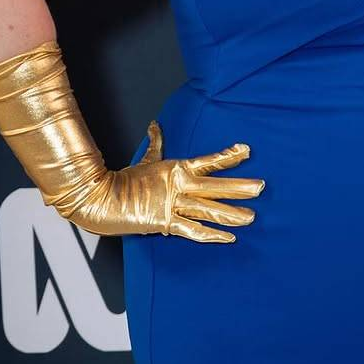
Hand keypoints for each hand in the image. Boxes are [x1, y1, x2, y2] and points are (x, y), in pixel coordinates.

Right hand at [66, 121, 264, 242]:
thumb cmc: (126, 178)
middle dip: (240, 187)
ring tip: (251, 217)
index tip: (247, 150)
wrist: (101, 198)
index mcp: (178, 168)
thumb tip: (155, 124)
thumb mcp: (146, 158)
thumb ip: (156, 142)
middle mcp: (180, 185)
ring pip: (208, 209)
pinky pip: (192, 230)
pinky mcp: (165, 223)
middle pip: (216, 186)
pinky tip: (228, 238)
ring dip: (231, 214)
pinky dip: (211, 235)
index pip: (209, 161)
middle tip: (261, 187)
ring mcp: (173, 205)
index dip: (229, 156)